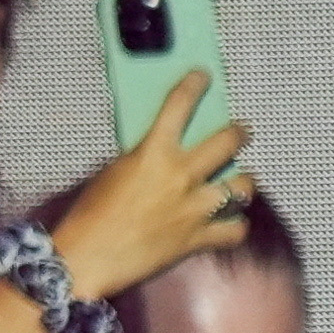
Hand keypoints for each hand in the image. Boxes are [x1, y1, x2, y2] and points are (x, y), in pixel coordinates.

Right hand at [52, 65, 254, 304]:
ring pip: (241, 188)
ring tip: (240, 183)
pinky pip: (235, 230)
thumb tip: (164, 153)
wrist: (90, 256)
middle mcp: (181, 176)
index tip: (203, 76)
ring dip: (243, 183)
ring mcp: (196, 209)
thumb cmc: (91, 211)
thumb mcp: (115, 172)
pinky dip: (234, 225)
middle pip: (226, 144)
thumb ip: (145, 159)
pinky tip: (228, 223)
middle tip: (242, 130)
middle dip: (238, 133)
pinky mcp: (200, 239)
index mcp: (153, 153)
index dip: (193, 86)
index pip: (178, 107)